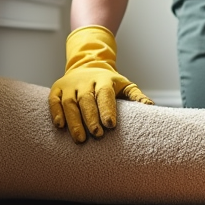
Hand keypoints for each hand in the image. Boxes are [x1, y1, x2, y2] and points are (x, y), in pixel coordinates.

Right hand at [48, 25, 153, 142]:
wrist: (87, 65)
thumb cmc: (108, 82)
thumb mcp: (124, 85)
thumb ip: (136, 95)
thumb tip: (150, 107)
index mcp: (104, 79)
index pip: (105, 94)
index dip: (107, 109)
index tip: (110, 125)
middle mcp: (85, 81)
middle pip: (86, 99)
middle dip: (91, 118)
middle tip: (97, 135)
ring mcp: (70, 84)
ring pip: (70, 102)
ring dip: (74, 121)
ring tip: (80, 138)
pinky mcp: (57, 88)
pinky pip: (54, 101)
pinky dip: (56, 112)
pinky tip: (60, 126)